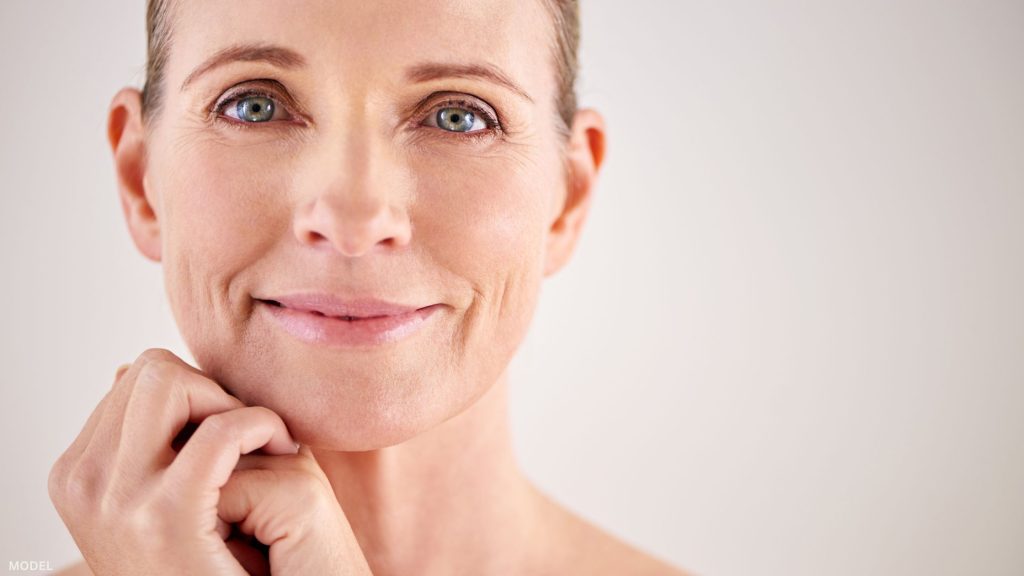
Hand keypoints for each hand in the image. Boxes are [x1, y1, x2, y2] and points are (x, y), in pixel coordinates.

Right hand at [48, 348, 372, 574]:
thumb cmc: (197, 562)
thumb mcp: (149, 498)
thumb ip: (139, 438)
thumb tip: (124, 370)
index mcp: (77, 473)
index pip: (138, 379)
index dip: (196, 396)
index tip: (229, 435)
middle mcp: (84, 483)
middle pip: (152, 370)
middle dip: (210, 392)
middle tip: (249, 438)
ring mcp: (118, 499)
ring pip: (173, 382)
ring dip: (232, 405)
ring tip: (263, 447)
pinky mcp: (167, 516)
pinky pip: (222, 430)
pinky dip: (261, 426)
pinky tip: (283, 451)